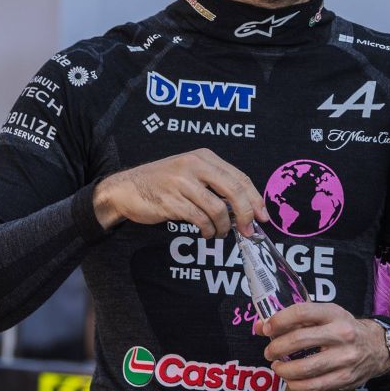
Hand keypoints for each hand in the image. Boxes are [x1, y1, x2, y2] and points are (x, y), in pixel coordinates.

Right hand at [92, 149, 268, 236]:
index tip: (263, 217)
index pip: (240, 177)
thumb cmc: (163, 183)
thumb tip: (245, 208)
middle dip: (245, 214)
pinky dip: (207, 230)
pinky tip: (205, 232)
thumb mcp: (190, 173)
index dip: (255, 198)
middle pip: (234, 190)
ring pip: (217, 209)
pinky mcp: (171, 200)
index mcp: (204, 157)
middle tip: (248, 230)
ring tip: (218, 233)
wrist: (126, 188)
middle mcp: (194, 165)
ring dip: (223, 227)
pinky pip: (199, 219)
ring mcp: (182, 182)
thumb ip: (215, 184)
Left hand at [258, 303, 389, 390]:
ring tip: (277, 367)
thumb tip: (261, 327)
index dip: (279, 320)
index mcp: (334, 313)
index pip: (301, 312)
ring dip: (283, 369)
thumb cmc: (343, 328)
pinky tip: (290, 381)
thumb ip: (295, 319)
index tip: (267, 328)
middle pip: (299, 340)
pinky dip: (296, 385)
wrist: (376, 346)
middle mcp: (341, 334)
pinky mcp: (345, 378)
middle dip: (276, 347)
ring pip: (305, 368)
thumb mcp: (325, 315)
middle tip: (269, 352)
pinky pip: (314, 386)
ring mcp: (345, 358)